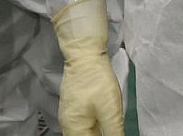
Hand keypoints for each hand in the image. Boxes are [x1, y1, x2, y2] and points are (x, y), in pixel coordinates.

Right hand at [53, 0, 125, 135]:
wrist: (84, 54)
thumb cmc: (97, 82)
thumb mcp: (111, 113)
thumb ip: (114, 134)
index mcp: (74, 129)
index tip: (114, 133)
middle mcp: (68, 125)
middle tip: (114, 131)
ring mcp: (69, 116)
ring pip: (84, 134)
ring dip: (96, 134)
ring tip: (111, 129)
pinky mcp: (73, 108)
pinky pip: (82, 127)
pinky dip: (93, 130)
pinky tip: (103, 126)